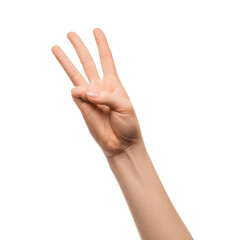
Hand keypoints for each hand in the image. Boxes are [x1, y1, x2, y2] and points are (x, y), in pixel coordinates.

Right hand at [51, 28, 142, 158]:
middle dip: (80, 48)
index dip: (102, 45)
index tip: (96, 31)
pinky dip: (79, 91)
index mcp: (114, 84)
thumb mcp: (125, 106)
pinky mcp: (82, 106)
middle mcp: (100, 87)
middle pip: (88, 62)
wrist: (121, 143)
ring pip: (75, 74)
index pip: (107, 59)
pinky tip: (85, 96)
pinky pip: (76, 92)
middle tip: (70, 34)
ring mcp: (90, 96)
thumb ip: (106, 96)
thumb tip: (86, 91)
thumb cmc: (128, 125)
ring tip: (55, 47)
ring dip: (66, 61)